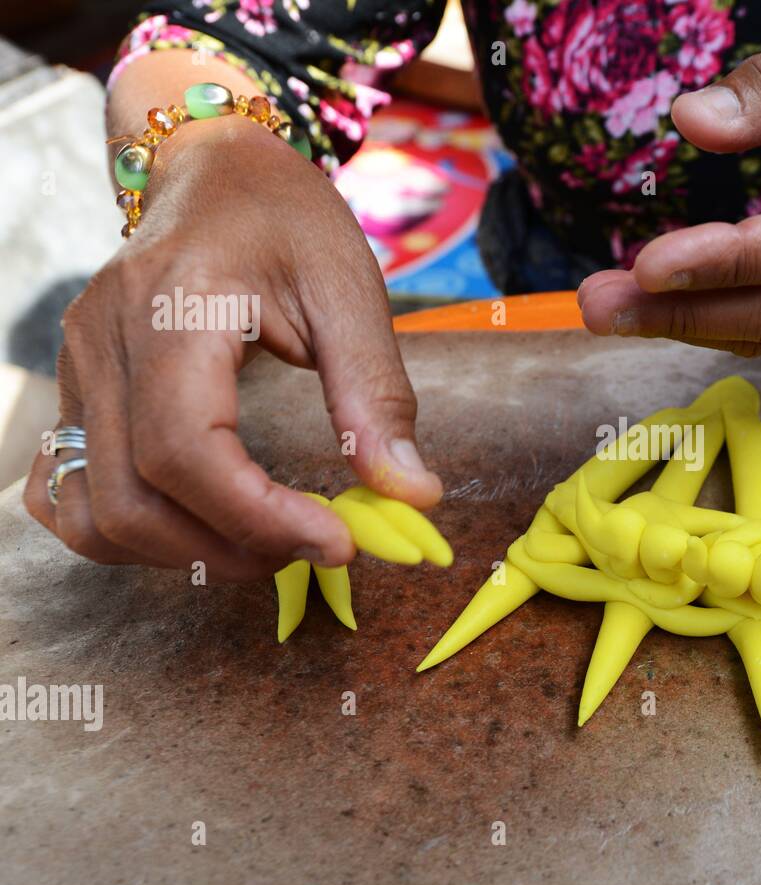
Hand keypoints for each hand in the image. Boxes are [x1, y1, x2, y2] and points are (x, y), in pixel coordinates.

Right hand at [23, 116, 441, 580]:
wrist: (216, 172)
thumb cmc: (287, 220)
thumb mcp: (350, 292)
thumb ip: (378, 397)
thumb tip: (413, 495)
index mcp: (171, 310)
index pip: (185, 449)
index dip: (258, 516)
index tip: (337, 542)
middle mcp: (102, 343)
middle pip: (131, 497)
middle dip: (229, 547)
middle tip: (312, 545)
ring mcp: (76, 370)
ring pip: (91, 512)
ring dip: (179, 553)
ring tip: (264, 539)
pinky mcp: (76, 390)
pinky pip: (65, 493)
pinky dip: (125, 533)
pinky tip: (196, 523)